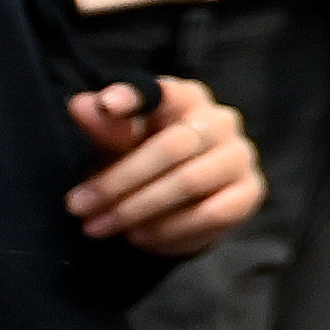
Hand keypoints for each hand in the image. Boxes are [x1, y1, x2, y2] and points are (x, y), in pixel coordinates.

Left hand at [65, 77, 262, 254]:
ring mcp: (239, 155)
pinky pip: (211, 213)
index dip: (135, 97)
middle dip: (120, 180)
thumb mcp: (117, 142)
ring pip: (189, 182)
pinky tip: (139, 237)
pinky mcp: (250, 191)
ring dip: (138, 208)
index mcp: (186, 97)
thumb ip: (104, 125)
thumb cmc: (143, 158)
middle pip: (171, 147)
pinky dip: (170, 229)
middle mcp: (220, 120)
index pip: (163, 91)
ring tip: (100, 227)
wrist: (179, 200)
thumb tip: (81, 105)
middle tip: (79, 206)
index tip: (107, 105)